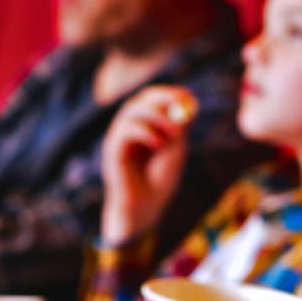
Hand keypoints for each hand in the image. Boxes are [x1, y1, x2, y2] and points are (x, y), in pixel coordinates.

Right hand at [100, 87, 196, 242]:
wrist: (146, 206)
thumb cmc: (161, 179)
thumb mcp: (175, 149)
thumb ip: (178, 128)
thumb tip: (187, 103)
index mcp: (145, 125)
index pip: (152, 99)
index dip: (169, 94)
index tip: (189, 96)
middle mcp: (129, 128)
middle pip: (140, 100)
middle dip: (162, 99)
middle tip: (181, 104)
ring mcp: (118, 137)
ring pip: (131, 111)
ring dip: (157, 116)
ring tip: (174, 133)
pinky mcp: (112, 149)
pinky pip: (126, 129)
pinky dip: (145, 131)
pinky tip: (158, 144)